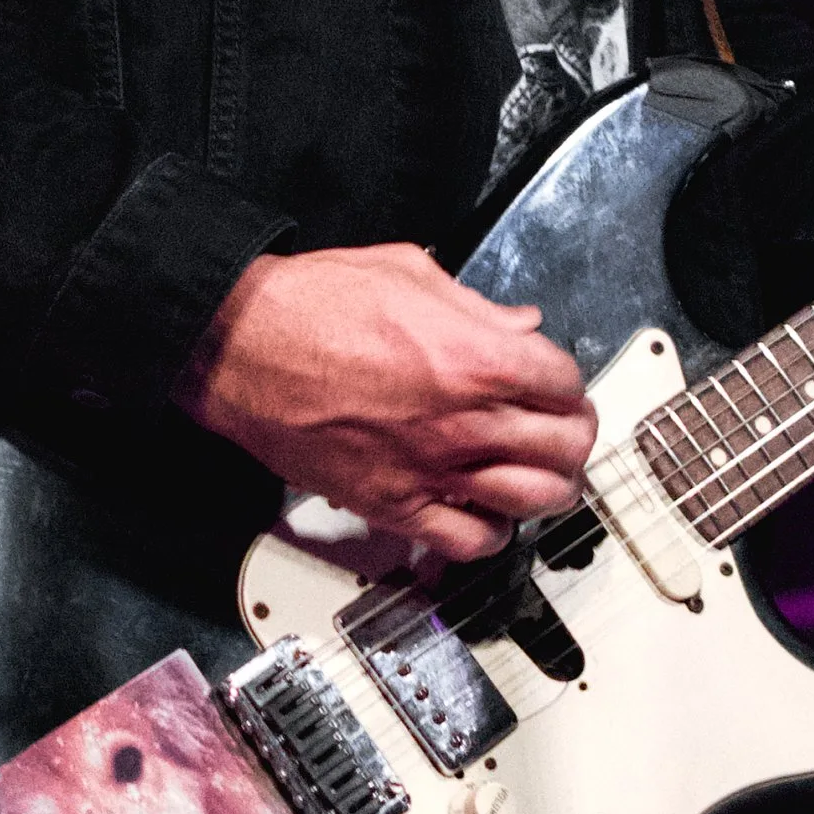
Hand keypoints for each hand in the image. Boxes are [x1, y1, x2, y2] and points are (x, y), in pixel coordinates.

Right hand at [178, 243, 596, 559]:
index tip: (557, 384)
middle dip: (572, 436)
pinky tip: (487, 515)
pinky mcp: (393, 505)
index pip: (566, 382)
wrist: (242, 347)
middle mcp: (465, 419)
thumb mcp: (411, 272)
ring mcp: (432, 468)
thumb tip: (520, 324)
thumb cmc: (311, 305)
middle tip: (562, 431)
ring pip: (532, 500)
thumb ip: (476, 306)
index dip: (567, 382)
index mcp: (476, 356)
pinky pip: (467, 541)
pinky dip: (491, 534)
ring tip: (541, 476)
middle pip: (564, 446)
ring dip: (547, 489)